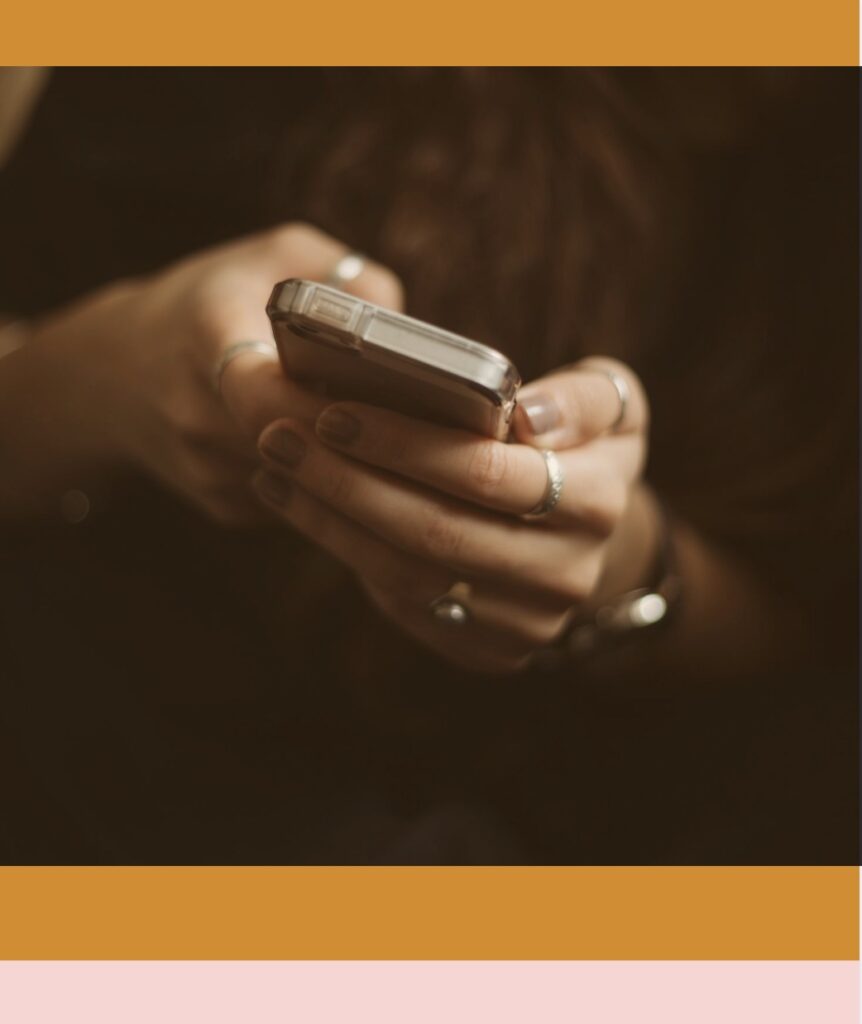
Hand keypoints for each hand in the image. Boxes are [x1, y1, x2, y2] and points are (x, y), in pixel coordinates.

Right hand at [13, 223, 401, 523]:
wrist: (116, 374)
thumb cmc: (211, 302)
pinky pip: (296, 503)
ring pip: (306, 483)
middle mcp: (198, 414)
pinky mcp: (223, 506)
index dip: (328, 405)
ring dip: (354, 468)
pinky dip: (331, 484)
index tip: (384, 400)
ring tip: (406, 443)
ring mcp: (208, 471)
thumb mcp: (274, 255)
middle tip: (425, 431)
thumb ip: (346, 277)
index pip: (265, 391)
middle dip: (362, 441)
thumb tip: (407, 331)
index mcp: (207, 337)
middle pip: (298, 447)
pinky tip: (356, 458)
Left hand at [254, 358, 655, 671]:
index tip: (333, 413)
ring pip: (407, 575)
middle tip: (279, 438)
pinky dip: (345, 553)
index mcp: (598, 503)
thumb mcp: (610, 405)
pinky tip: (304, 508)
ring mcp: (526, 624)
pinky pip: (403, 605)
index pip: (486, 473)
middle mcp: (567, 574)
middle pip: (434, 532)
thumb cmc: (579, 449)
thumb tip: (527, 417)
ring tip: (276, 469)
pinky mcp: (487, 651)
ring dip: (329, 520)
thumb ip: (583, 398)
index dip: (403, 444)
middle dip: (346, 482)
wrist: (584, 538)